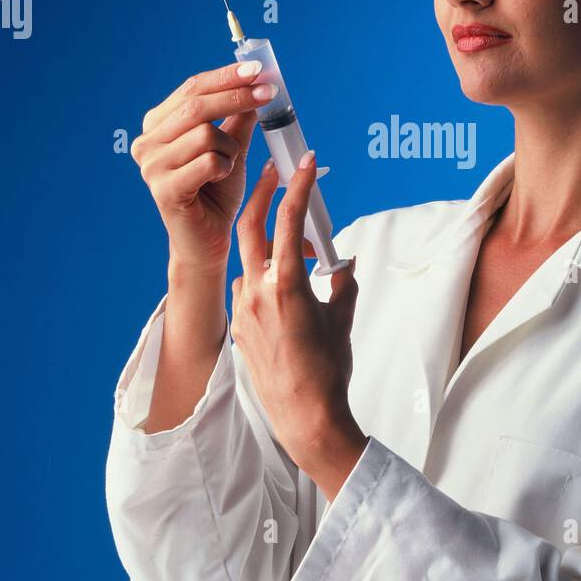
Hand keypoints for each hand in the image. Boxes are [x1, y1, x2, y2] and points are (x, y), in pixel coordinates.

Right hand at [130, 60, 277, 271]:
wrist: (209, 239)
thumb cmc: (217, 192)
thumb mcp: (231, 146)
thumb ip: (238, 116)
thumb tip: (256, 82)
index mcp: (157, 125)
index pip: (192, 88)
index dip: (226, 76)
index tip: (257, 69)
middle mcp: (146, 142)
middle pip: (196, 106)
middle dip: (237, 96)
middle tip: (269, 94)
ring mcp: (150, 166)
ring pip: (205, 134)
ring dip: (231, 148)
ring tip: (229, 165)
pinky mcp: (164, 189)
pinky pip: (208, 162)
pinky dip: (225, 168)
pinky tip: (221, 180)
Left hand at [230, 151, 366, 500]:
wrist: (305, 417)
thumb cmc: (329, 370)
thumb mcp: (342, 317)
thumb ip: (342, 281)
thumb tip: (342, 263)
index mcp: (285, 285)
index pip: (288, 221)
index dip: (298, 187)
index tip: (305, 164)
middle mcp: (257, 292)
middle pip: (250, 226)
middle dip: (262, 194)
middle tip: (275, 172)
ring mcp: (242, 309)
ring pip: (252, 261)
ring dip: (272, 249)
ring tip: (304, 257)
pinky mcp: (237, 327)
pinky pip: (249, 290)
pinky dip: (267, 282)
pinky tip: (288, 297)